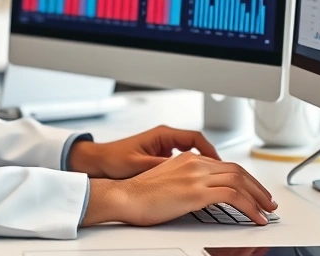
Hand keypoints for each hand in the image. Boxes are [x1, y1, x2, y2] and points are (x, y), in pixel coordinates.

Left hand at [68, 125, 219, 178]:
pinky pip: (182, 161)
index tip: (220, 164)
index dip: (211, 151)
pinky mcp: (159, 157)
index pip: (196, 138)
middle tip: (222, 175)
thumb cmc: (114, 160)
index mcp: (162, 134)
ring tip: (211, 180)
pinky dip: (190, 171)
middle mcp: (164, 138)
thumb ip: (162, 166)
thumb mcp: (140, 165)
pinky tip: (193, 184)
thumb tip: (184, 172)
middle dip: (210, 160)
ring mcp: (162, 147)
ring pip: (190, 154)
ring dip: (201, 166)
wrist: (97, 162)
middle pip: (197, 145)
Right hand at [81, 151, 276, 227]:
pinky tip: (255, 217)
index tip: (253, 191)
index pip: (225, 165)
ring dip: (258, 198)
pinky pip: (233, 197)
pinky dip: (250, 207)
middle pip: (237, 171)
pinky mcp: (196, 192)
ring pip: (239, 181)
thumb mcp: (167, 181)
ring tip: (266, 211)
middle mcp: (194, 163)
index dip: (244, 179)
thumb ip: (186, 181)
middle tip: (267, 201)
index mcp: (188, 159)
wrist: (124, 196)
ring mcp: (196, 176)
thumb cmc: (139, 194)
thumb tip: (203, 195)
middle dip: (257, 187)